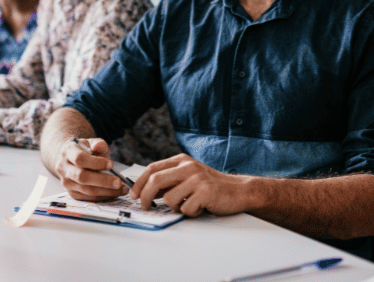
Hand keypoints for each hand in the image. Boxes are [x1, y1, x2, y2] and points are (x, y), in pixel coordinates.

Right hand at [52, 137, 127, 201]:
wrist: (72, 159)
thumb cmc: (84, 150)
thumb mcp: (91, 143)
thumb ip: (98, 144)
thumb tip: (100, 146)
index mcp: (68, 152)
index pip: (80, 159)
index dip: (96, 163)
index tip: (111, 165)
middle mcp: (64, 168)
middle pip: (82, 177)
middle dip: (103, 181)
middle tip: (119, 182)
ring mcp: (67, 182)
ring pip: (86, 190)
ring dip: (106, 191)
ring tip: (122, 189)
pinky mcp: (72, 193)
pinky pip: (89, 198)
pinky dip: (103, 196)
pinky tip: (114, 193)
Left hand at [129, 154, 248, 216]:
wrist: (238, 190)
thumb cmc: (211, 186)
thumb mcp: (188, 176)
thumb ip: (169, 180)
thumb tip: (145, 190)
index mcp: (181, 160)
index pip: (152, 168)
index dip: (139, 183)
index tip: (134, 195)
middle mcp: (188, 166)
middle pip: (155, 181)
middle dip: (146, 197)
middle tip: (146, 207)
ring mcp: (197, 179)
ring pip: (169, 199)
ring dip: (174, 208)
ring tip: (187, 205)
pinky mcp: (205, 192)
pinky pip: (185, 209)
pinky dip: (190, 213)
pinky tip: (200, 207)